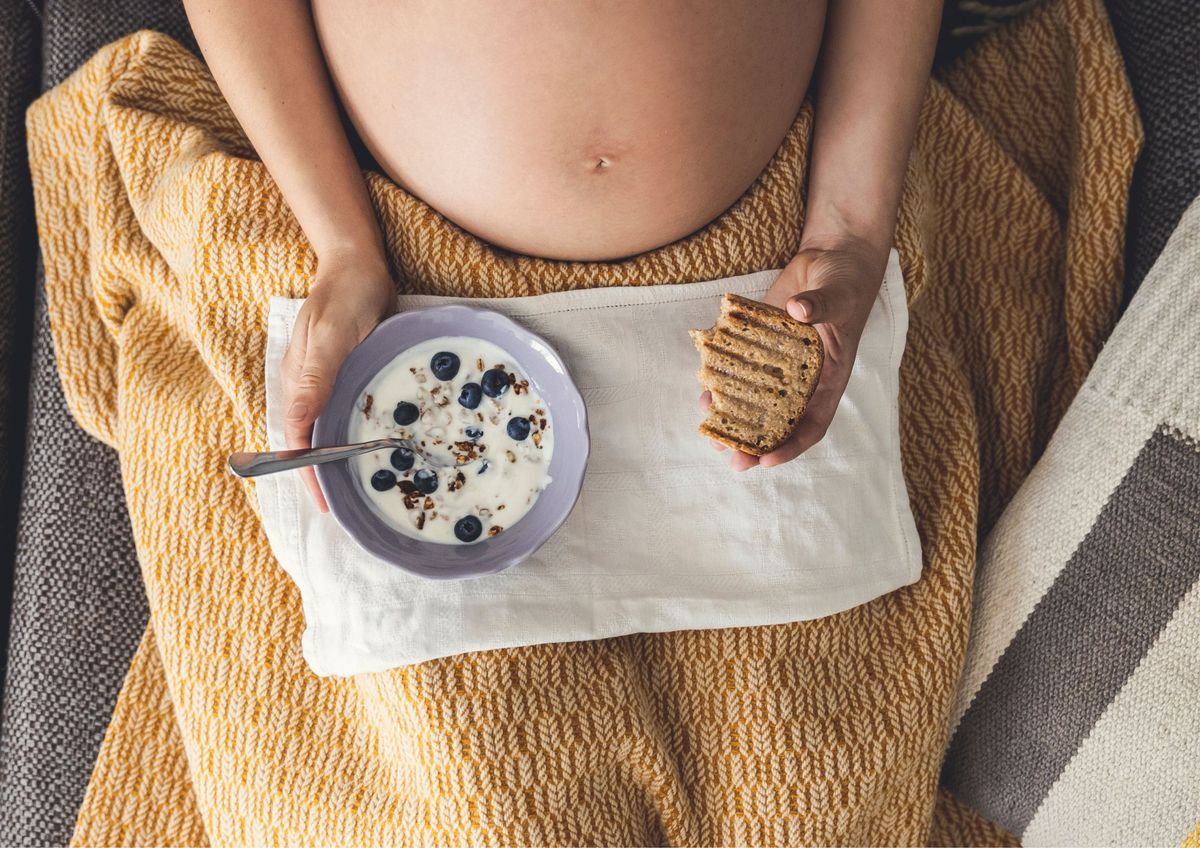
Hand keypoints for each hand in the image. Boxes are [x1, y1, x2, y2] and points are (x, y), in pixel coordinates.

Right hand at [282, 251, 394, 509]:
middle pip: (306, 443)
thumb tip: (296, 422)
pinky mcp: (342, 376)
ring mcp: (322, 384)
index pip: (296, 441)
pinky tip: (375, 450)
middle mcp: (304, 389)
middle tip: (348, 510)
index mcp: (296, 383)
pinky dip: (352, 436)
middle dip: (322, 477)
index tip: (326, 503)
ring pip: (324, 432)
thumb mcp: (334, 333)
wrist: (357, 263)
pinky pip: (342, 415)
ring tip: (361, 491)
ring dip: (338, 460)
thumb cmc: (347, 294)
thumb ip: (317, 375)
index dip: (309, 474)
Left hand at [700, 235, 887, 470]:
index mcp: (829, 378)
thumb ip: (822, 305)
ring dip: (734, 419)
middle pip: (778, 421)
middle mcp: (803, 379)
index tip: (767, 461)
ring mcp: (779, 364)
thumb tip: (799, 310)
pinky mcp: (760, 345)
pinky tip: (705, 390)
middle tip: (732, 459)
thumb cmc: (845, 281)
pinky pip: (740, 370)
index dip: (791, 445)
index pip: (812, 424)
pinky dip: (723, 382)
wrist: (831, 258)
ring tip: (711, 433)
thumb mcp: (839, 294)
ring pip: (755, 401)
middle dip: (755, 443)